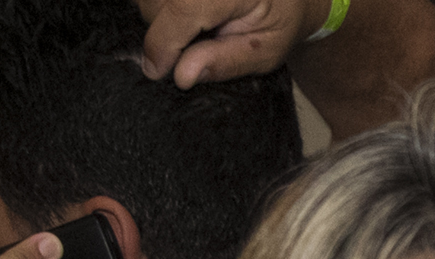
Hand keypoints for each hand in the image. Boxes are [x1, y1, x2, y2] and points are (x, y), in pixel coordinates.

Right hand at [140, 0, 330, 85]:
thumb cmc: (281, 19)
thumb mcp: (266, 50)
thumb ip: (224, 62)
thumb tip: (182, 76)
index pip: (182, 10)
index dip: (162, 44)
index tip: (157, 72)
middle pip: (154, 4)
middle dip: (165, 33)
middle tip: (197, 45)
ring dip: (160, 17)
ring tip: (197, 27)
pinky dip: (161, 7)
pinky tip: (188, 17)